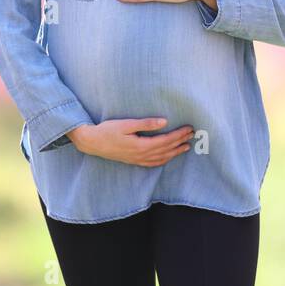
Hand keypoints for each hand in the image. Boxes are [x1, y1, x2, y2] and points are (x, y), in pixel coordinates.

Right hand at [68, 118, 195, 166]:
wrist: (92, 143)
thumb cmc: (107, 130)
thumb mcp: (126, 124)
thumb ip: (145, 123)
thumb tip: (164, 122)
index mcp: (141, 145)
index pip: (165, 140)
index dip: (178, 135)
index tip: (188, 129)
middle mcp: (141, 155)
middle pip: (166, 150)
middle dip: (180, 142)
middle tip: (192, 135)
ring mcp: (137, 160)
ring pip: (161, 158)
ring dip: (175, 153)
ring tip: (186, 147)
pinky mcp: (134, 161)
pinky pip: (153, 163)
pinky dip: (163, 160)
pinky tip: (168, 157)